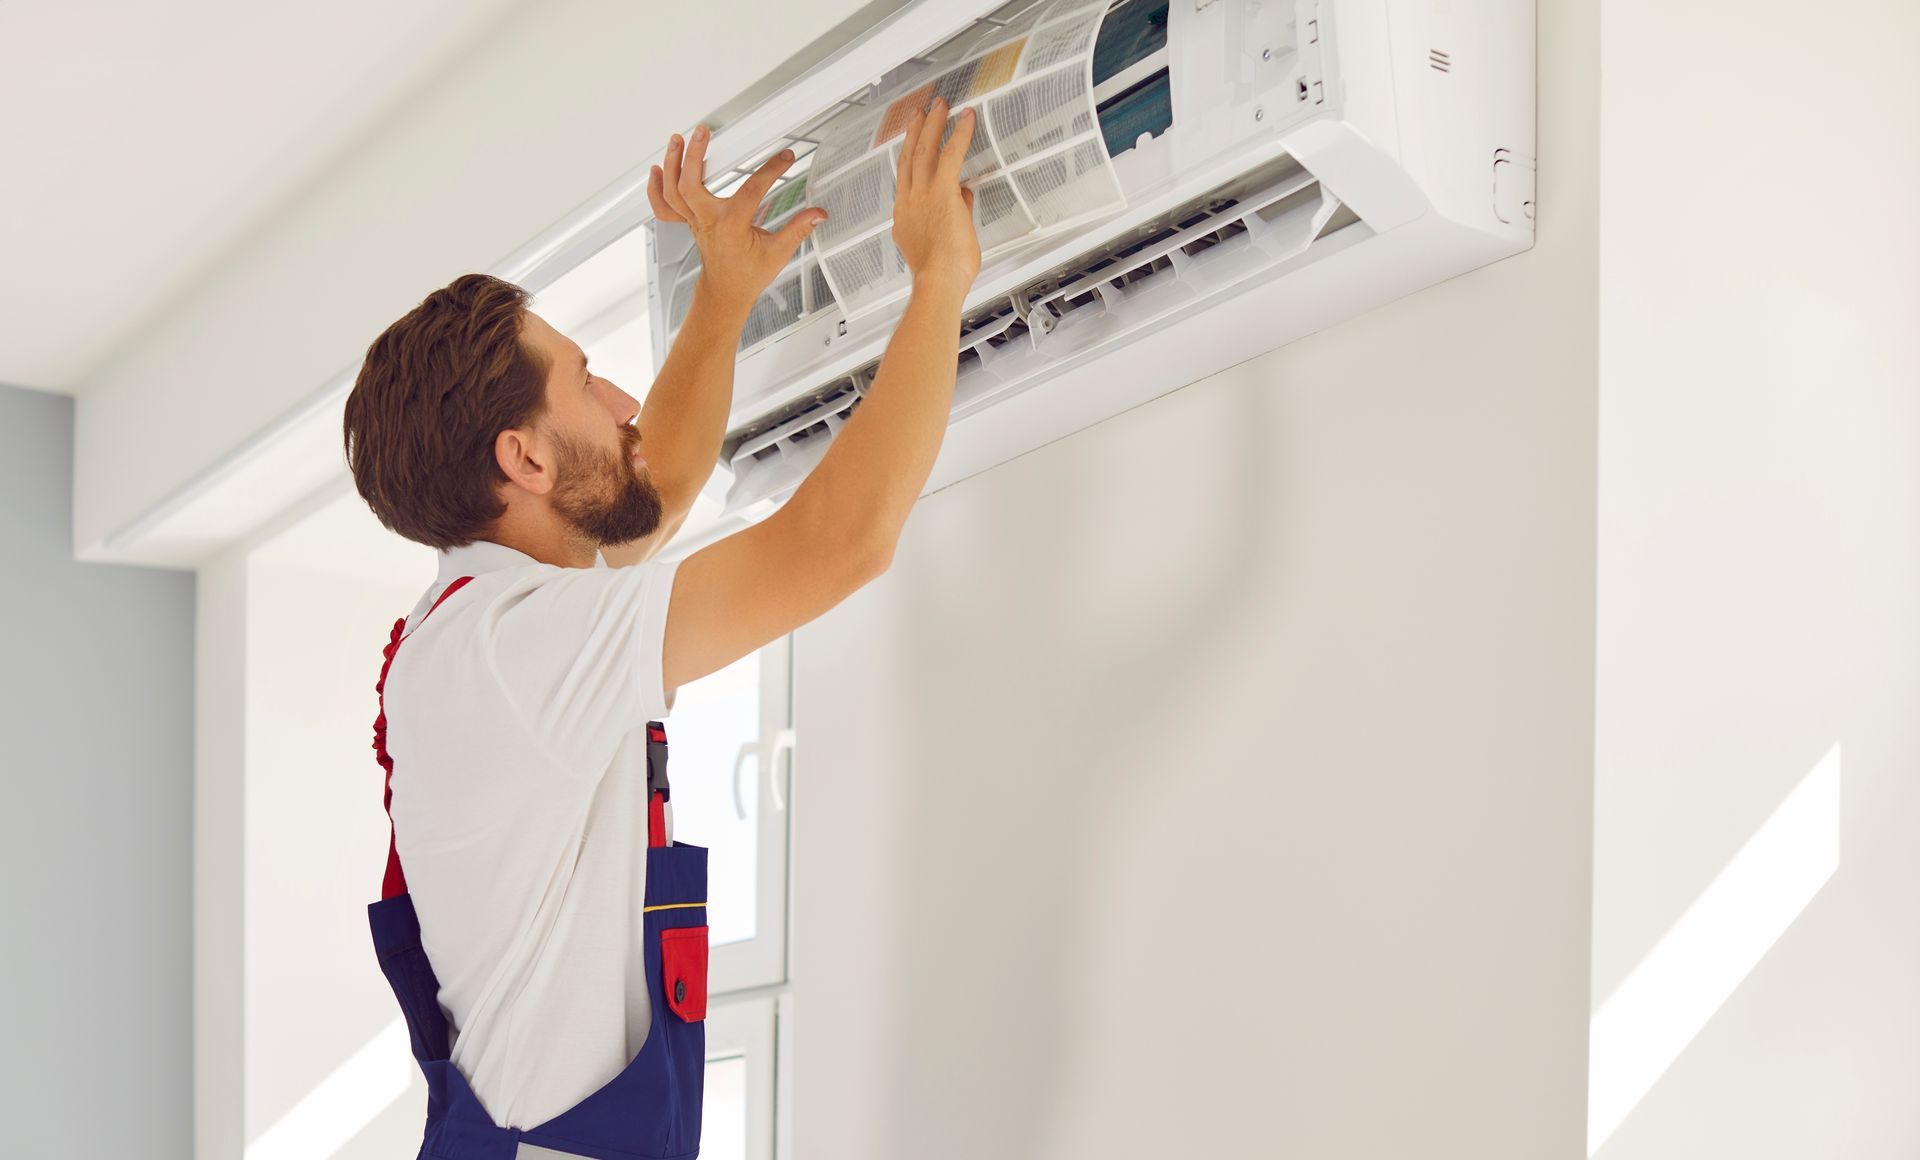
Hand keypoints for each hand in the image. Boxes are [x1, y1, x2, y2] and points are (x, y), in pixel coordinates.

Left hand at [649, 124, 828, 314]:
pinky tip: (657, 170)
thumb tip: (817, 215)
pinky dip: (656, 188)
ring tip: (678, 140)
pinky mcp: (689, 221)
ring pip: (673, 191)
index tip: (784, 158)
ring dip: (671, 164)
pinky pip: (665, 206)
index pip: (750, 190)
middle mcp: (709, 221)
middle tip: (702, 133)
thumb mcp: (777, 254)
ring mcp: (695, 221)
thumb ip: (797, 230)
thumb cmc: (747, 276)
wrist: (726, 293)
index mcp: (731, 227)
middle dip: (693, 155)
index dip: (769, 171)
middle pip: (690, 184)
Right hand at [891, 98, 981, 296]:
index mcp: (905, 215)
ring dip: (932, 124)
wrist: (937, 281)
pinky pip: (950, 154)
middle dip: (916, 132)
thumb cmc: (940, 273)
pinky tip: (966, 118)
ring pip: (924, 149)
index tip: (912, 144)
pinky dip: (959, 133)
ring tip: (938, 106)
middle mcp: (908, 201)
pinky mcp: (941, 191)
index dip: (909, 159)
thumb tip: (964, 198)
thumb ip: (953, 214)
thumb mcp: (943, 242)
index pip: (907, 181)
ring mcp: (922, 195)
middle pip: (909, 157)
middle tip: (920, 113)